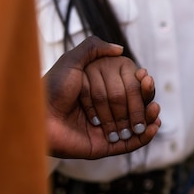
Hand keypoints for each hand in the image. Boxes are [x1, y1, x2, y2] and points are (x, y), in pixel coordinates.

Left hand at [44, 36, 160, 158]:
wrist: (38, 116)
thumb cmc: (52, 88)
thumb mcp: (71, 60)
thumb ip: (93, 48)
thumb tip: (120, 48)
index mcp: (101, 89)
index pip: (129, 86)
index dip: (140, 83)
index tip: (145, 77)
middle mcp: (106, 108)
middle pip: (135, 105)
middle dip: (144, 100)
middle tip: (149, 93)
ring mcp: (107, 128)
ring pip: (136, 123)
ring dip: (149, 116)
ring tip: (154, 109)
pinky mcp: (106, 146)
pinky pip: (131, 144)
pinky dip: (146, 137)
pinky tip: (154, 126)